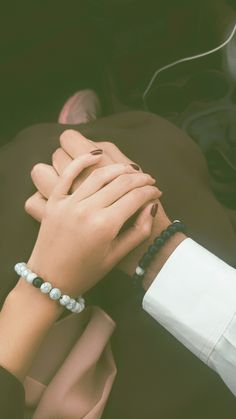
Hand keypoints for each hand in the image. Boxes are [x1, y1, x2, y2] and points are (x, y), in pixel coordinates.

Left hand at [26, 150, 158, 295]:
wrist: (50, 280)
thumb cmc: (86, 272)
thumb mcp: (117, 256)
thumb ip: (139, 231)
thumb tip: (151, 206)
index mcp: (105, 225)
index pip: (135, 197)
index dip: (150, 191)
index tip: (157, 191)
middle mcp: (87, 209)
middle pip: (120, 183)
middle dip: (140, 178)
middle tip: (149, 179)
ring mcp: (68, 203)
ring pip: (99, 175)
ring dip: (119, 168)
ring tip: (131, 170)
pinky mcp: (54, 202)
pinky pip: (68, 175)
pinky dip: (82, 161)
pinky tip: (97, 155)